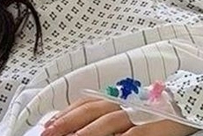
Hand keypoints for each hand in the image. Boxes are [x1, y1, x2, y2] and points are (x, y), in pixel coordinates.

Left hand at [42, 97, 195, 135]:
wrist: (186, 110)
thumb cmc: (149, 117)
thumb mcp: (119, 116)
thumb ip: (95, 118)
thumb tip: (65, 125)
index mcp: (113, 101)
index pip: (83, 105)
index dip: (64, 115)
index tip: (47, 126)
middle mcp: (124, 104)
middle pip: (91, 112)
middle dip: (69, 123)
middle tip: (51, 133)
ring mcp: (141, 114)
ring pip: (110, 121)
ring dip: (89, 131)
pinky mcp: (158, 126)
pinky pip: (137, 134)